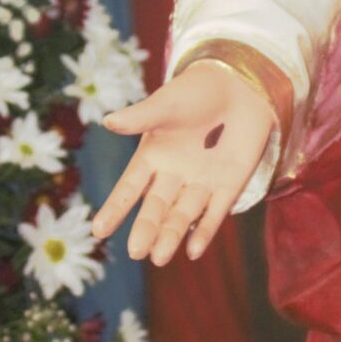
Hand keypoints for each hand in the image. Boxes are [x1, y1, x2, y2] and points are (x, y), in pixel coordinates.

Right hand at [91, 63, 275, 266]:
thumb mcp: (167, 103)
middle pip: (157, 207)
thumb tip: (108, 121)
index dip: (115, 208)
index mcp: (153, 156)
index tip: (99, 231)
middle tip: (136, 252)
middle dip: (146, 228)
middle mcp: (174, 175)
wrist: (241, 85)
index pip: (129, 188)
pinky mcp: (229, 185)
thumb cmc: (198, 90)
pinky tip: (194, 250)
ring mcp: (202, 182)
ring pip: (183, 214)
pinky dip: (205, 230)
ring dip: (172, 235)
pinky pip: (215, 212)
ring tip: (159, 257)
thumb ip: (141, 117)